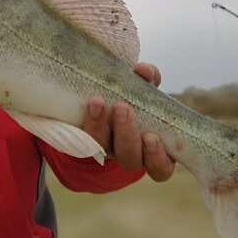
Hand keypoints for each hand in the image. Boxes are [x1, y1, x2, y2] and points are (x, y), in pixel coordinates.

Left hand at [82, 62, 174, 181]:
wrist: (101, 99)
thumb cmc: (135, 99)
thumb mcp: (146, 89)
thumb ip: (149, 80)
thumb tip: (144, 70)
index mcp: (151, 150)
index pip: (160, 167)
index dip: (156, 157)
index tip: (152, 138)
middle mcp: (127, 153)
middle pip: (128, 157)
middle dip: (126, 135)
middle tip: (122, 108)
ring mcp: (103, 148)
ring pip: (100, 148)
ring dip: (99, 126)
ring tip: (97, 102)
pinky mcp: (81, 138)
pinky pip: (78, 139)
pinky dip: (82, 122)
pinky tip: (84, 104)